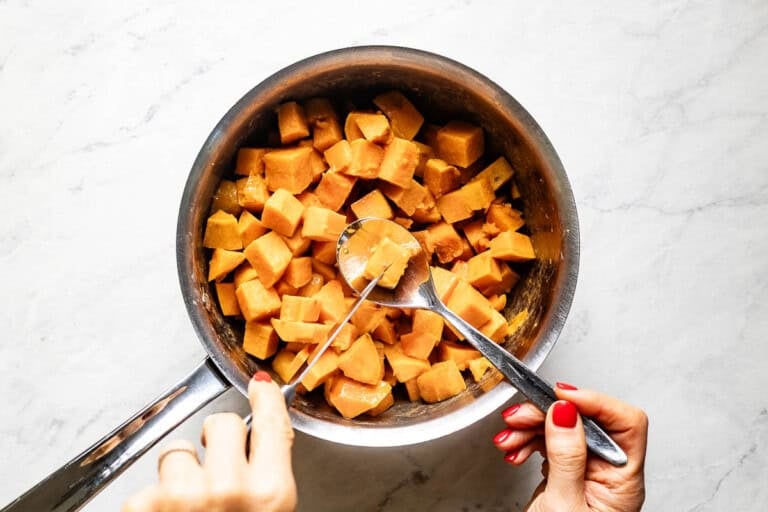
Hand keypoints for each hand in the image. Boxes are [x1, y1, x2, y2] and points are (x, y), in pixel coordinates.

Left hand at [122, 371, 296, 511]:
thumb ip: (267, 478)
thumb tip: (259, 441)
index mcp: (269, 493)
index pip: (273, 426)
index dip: (266, 400)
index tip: (261, 385)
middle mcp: (229, 488)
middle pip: (223, 423)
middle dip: (215, 440)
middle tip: (214, 472)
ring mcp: (183, 495)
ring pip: (177, 452)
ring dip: (177, 476)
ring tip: (183, 509)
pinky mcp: (143, 505)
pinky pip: (144, 487)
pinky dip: (149, 505)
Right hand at [492, 383, 646, 511]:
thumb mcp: (563, 503)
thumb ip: (566, 454)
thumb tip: (566, 410)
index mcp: (624, 481)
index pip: (625, 423)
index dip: (595, 402)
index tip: (559, 396)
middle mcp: (610, 474)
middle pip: (588, 421)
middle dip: (549, 412)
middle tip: (520, 415)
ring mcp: (588, 474)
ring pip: (564, 428)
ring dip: (531, 426)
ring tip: (509, 436)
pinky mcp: (567, 475)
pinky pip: (550, 443)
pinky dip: (528, 440)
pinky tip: (514, 448)